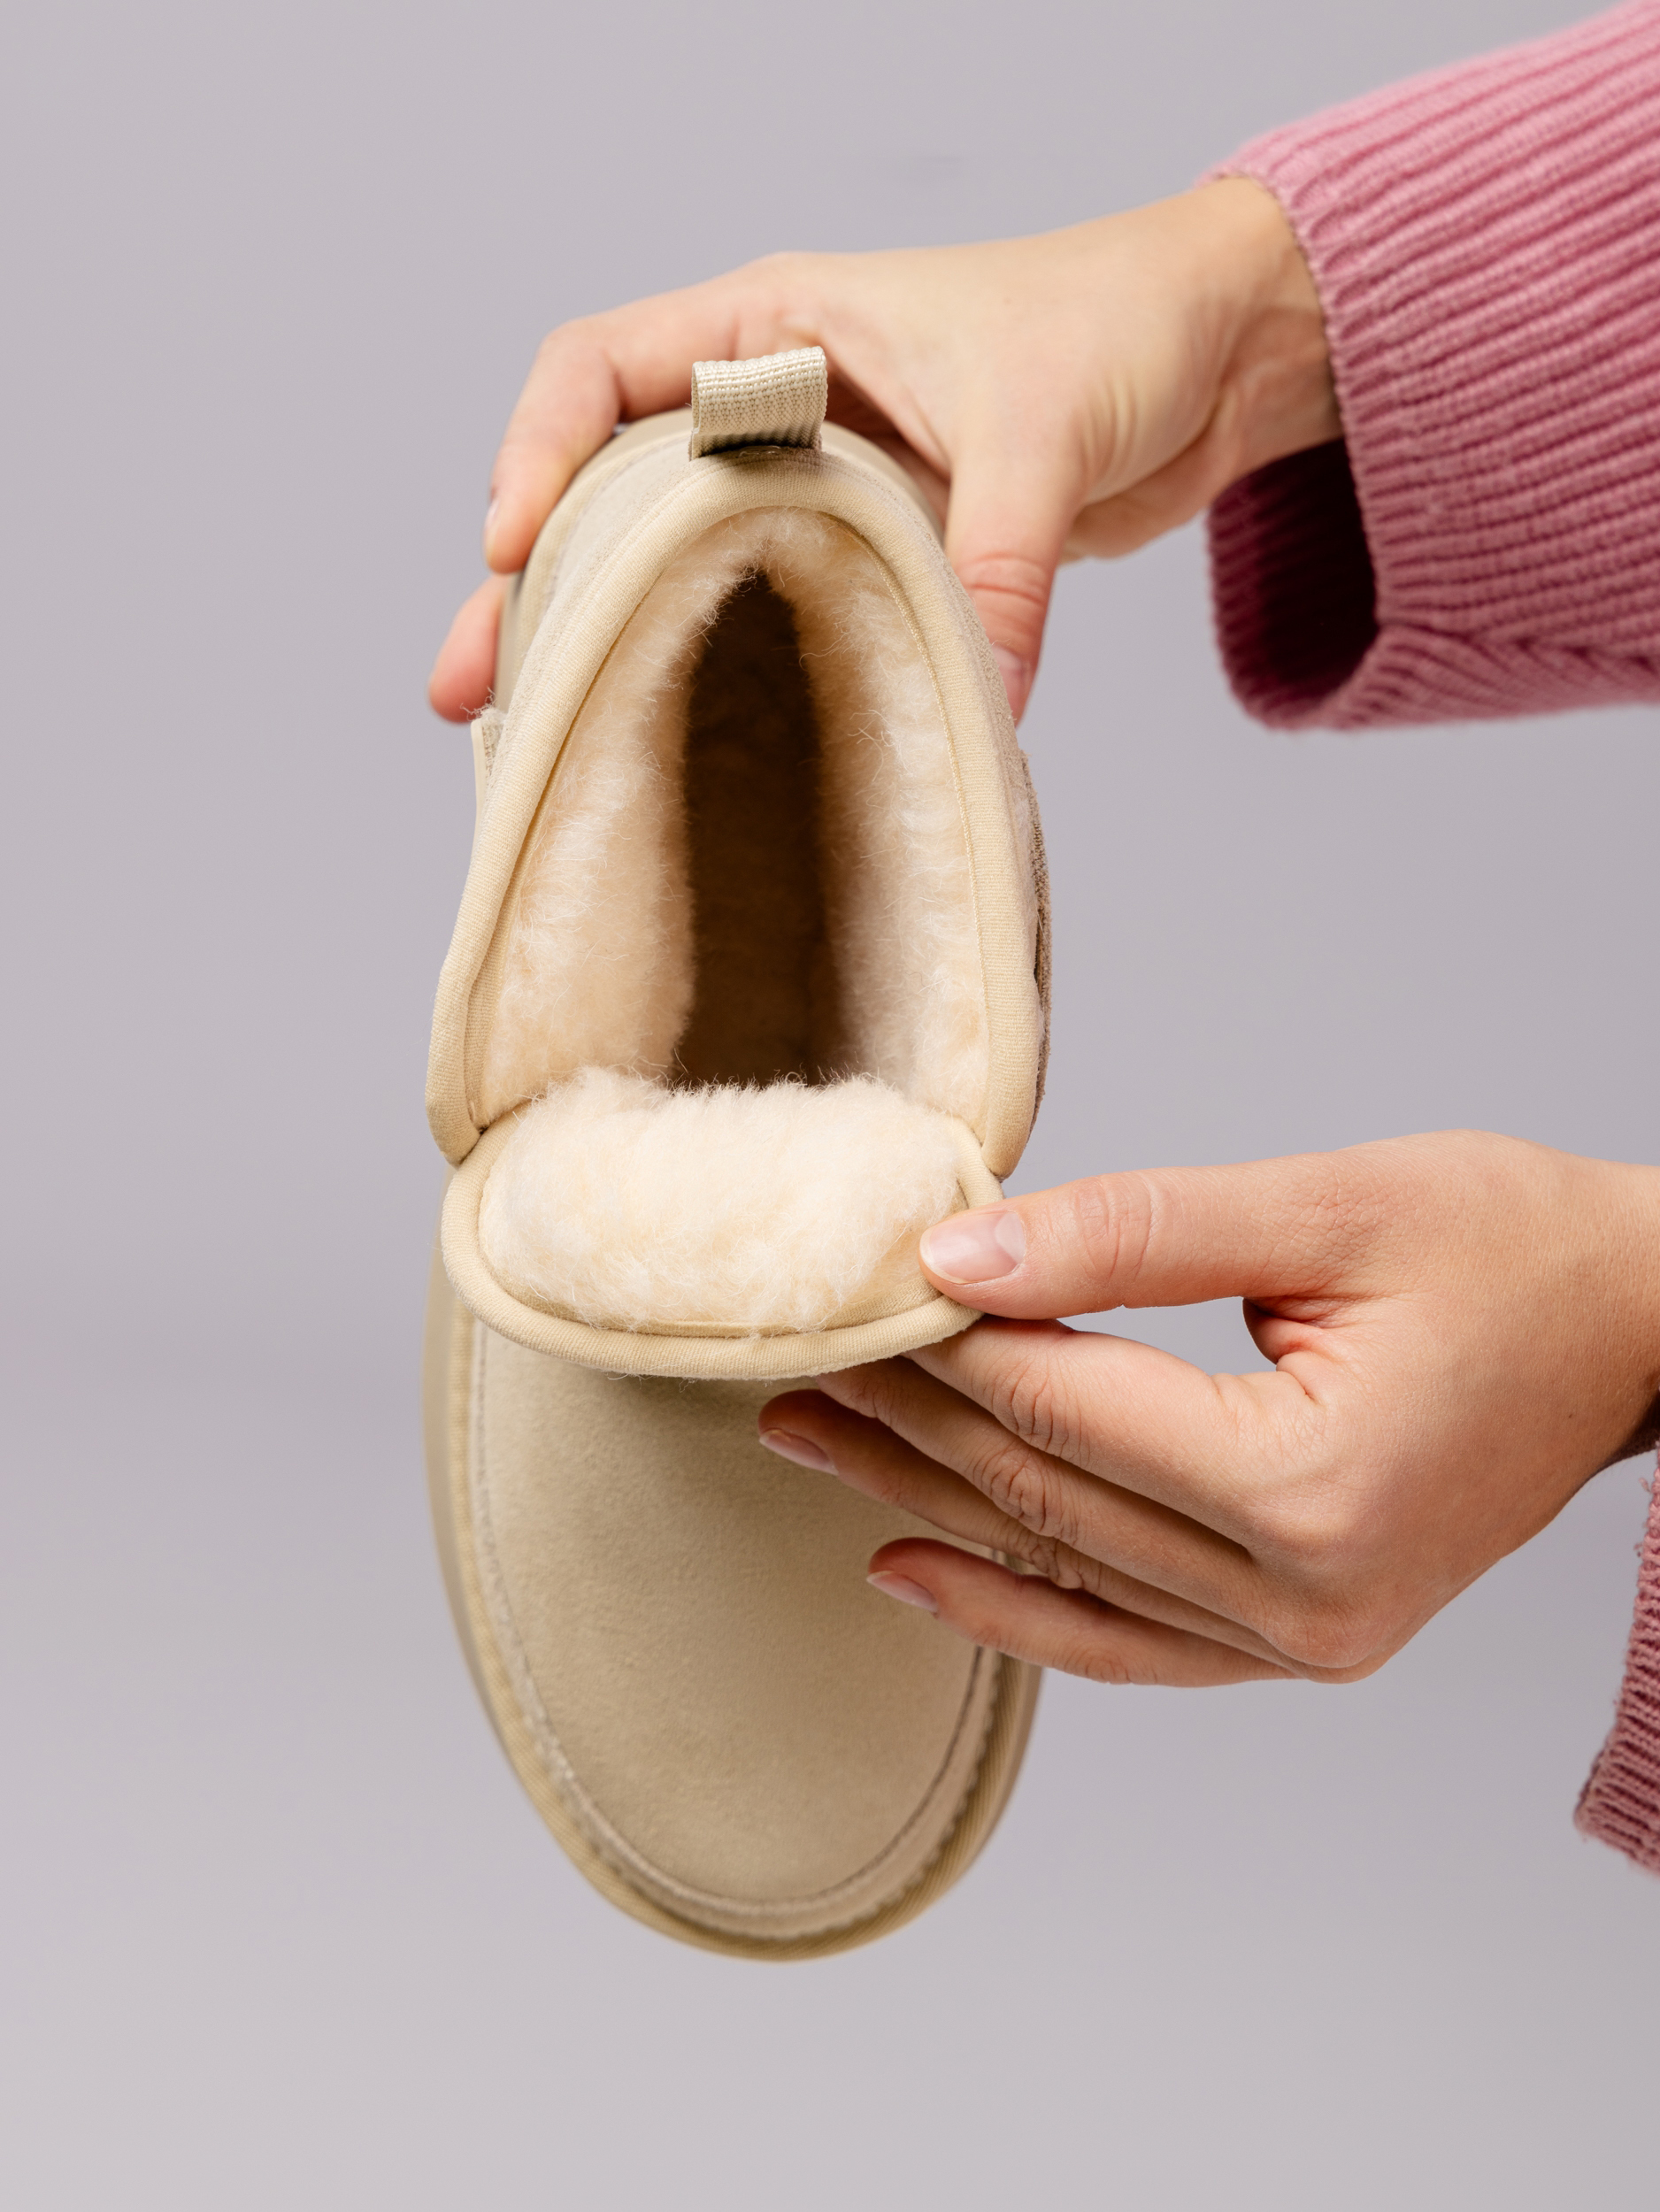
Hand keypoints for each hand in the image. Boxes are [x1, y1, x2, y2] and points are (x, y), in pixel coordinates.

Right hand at [430, 180, 1336, 725]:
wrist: (1218, 354)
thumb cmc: (1120, 325)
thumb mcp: (1044, 439)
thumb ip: (995, 570)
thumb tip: (973, 711)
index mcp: (779, 321)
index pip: (603, 369)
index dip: (540, 456)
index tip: (515, 552)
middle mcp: (774, 401)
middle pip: (608, 489)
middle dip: (535, 588)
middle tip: (475, 689)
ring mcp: (813, 485)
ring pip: (671, 562)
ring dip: (602, 641)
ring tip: (537, 739)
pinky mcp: (864, 552)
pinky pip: (763, 611)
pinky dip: (716, 666)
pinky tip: (676, 736)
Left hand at [758, 1134, 1659, 1684]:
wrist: (1641, 1331)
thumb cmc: (1514, 1248)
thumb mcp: (1327, 1206)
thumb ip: (1133, 1231)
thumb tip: (959, 1251)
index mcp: (1310, 1483)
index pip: (1062, 1403)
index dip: (941, 1343)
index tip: (848, 1288)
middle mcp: (1304, 1594)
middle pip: (1045, 1494)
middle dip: (905, 1423)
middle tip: (787, 1367)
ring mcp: (1308, 1640)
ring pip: (1067, 1573)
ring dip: (928, 1507)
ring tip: (809, 1449)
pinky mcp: (1309, 1641)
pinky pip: (1130, 1642)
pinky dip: (1019, 1606)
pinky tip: (914, 1568)